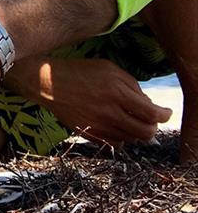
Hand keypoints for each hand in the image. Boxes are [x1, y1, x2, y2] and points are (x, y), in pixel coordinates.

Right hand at [6, 57, 171, 146]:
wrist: (47, 82)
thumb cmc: (80, 71)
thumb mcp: (110, 68)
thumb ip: (132, 85)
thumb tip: (148, 105)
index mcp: (116, 92)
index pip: (152, 114)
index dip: (164, 115)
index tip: (165, 113)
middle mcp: (108, 112)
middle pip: (144, 133)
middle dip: (152, 127)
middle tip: (150, 120)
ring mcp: (97, 125)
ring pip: (130, 140)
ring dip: (135, 132)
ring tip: (130, 120)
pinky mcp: (87, 133)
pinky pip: (114, 144)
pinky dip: (120, 137)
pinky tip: (116, 126)